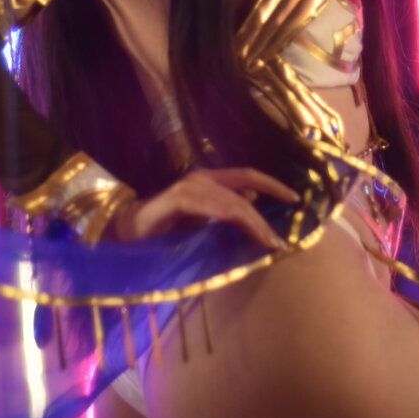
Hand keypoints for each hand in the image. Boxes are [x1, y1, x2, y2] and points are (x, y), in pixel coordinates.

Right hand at [107, 166, 299, 250]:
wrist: (123, 234)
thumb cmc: (161, 232)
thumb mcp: (200, 224)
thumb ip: (222, 215)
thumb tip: (252, 210)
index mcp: (208, 182)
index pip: (247, 177)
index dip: (272, 185)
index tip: (295, 198)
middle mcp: (201, 178)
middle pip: (246, 185)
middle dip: (270, 203)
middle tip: (287, 229)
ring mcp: (189, 187)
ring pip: (233, 200)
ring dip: (256, 222)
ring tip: (272, 240)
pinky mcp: (178, 199)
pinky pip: (214, 208)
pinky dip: (236, 220)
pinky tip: (249, 233)